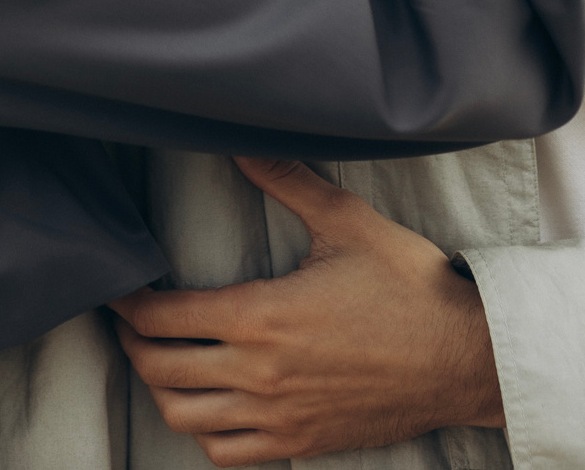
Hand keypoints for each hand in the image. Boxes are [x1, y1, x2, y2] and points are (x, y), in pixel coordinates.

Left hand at [108, 156, 502, 465]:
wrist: (466, 359)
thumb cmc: (411, 289)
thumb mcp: (349, 223)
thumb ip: (288, 181)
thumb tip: (242, 146)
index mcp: (261, 316)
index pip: (163, 317)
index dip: (128, 304)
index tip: (118, 290)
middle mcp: (259, 374)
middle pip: (159, 370)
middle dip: (133, 343)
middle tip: (130, 321)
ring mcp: (278, 416)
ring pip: (184, 417)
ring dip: (161, 389)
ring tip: (161, 361)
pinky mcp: (300, 442)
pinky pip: (227, 454)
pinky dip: (203, 434)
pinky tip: (208, 407)